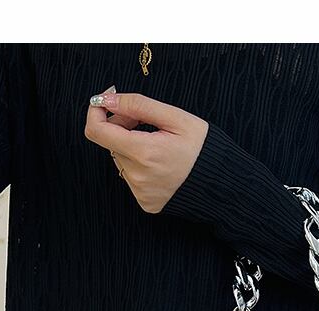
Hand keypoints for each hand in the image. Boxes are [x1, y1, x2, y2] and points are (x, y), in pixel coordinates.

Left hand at [84, 87, 208, 213]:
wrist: (222, 185)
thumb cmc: (203, 149)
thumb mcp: (176, 118)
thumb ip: (139, 105)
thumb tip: (107, 99)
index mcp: (144, 152)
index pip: (96, 130)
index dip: (96, 111)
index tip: (108, 101)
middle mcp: (138, 176)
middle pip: (110, 143)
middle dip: (121, 127)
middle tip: (146, 121)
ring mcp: (141, 192)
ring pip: (121, 161)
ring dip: (131, 148)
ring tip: (158, 145)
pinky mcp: (145, 203)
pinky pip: (131, 178)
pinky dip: (140, 167)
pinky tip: (161, 165)